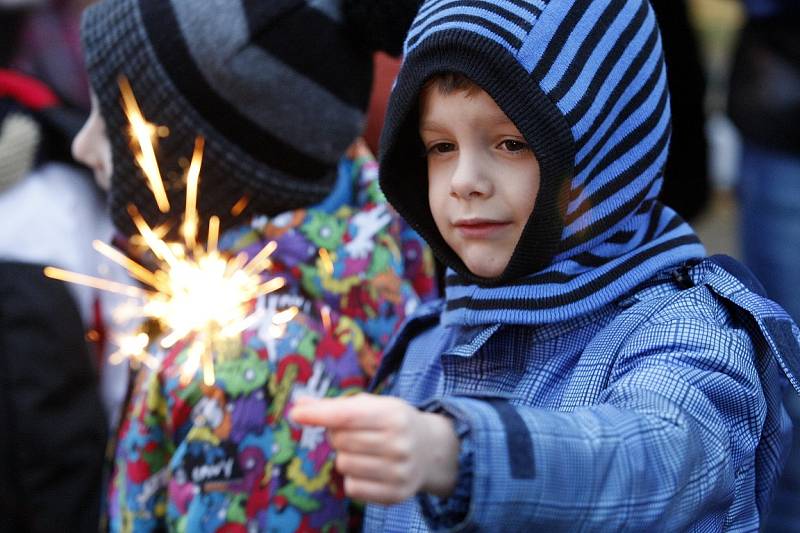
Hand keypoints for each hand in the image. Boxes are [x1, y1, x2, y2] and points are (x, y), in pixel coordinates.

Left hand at [290, 393, 459, 503]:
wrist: (430, 450)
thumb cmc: (392, 422)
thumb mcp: (372, 405)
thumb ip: (335, 406)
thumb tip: (298, 407)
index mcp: (394, 415)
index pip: (348, 416)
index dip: (320, 414)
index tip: (295, 414)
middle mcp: (399, 444)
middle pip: (341, 441)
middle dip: (339, 435)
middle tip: (356, 433)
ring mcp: (399, 472)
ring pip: (344, 465)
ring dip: (346, 457)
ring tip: (365, 451)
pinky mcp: (395, 495)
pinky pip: (352, 488)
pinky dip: (353, 478)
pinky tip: (369, 469)